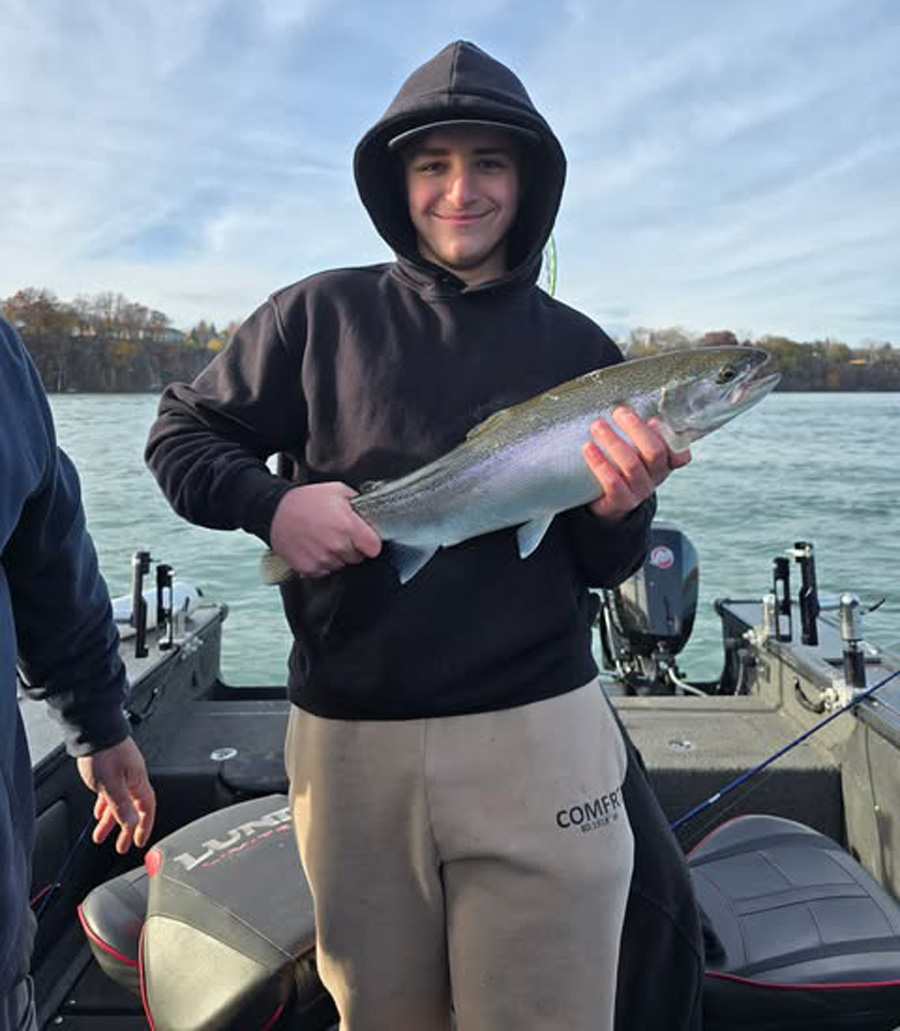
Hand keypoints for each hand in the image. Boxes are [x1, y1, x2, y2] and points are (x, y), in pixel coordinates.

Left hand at [76, 737, 155, 853]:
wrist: (94, 729)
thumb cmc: (103, 752)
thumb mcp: (110, 784)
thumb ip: (121, 805)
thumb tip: (132, 823)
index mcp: (138, 781)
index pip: (146, 809)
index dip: (144, 827)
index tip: (138, 842)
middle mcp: (134, 778)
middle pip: (133, 809)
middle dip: (126, 829)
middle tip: (121, 846)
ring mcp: (124, 773)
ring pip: (120, 802)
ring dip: (111, 820)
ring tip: (101, 835)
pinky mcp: (113, 768)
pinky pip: (113, 793)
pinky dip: (106, 805)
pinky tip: (99, 812)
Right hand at [269, 482, 381, 578]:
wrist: (274, 511)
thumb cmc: (304, 500)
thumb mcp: (337, 490)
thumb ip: (358, 503)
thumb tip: (369, 513)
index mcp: (347, 526)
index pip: (374, 548)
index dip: (370, 542)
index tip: (364, 538)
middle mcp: (336, 545)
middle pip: (357, 558)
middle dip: (352, 548)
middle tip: (338, 534)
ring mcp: (322, 558)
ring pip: (340, 565)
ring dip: (336, 555)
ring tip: (323, 538)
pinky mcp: (309, 568)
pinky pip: (324, 571)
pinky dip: (321, 562)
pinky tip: (314, 547)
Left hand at [582, 406, 691, 521]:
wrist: (607, 503)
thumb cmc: (621, 466)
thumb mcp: (635, 450)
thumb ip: (637, 432)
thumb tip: (624, 402)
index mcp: (664, 462)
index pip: (680, 453)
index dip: (672, 438)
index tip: (654, 420)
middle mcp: (656, 476)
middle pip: (655, 452)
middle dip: (636, 429)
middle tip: (618, 412)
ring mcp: (639, 491)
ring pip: (632, 465)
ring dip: (613, 442)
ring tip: (597, 426)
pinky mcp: (621, 501)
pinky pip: (612, 483)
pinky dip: (600, 463)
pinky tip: (588, 448)